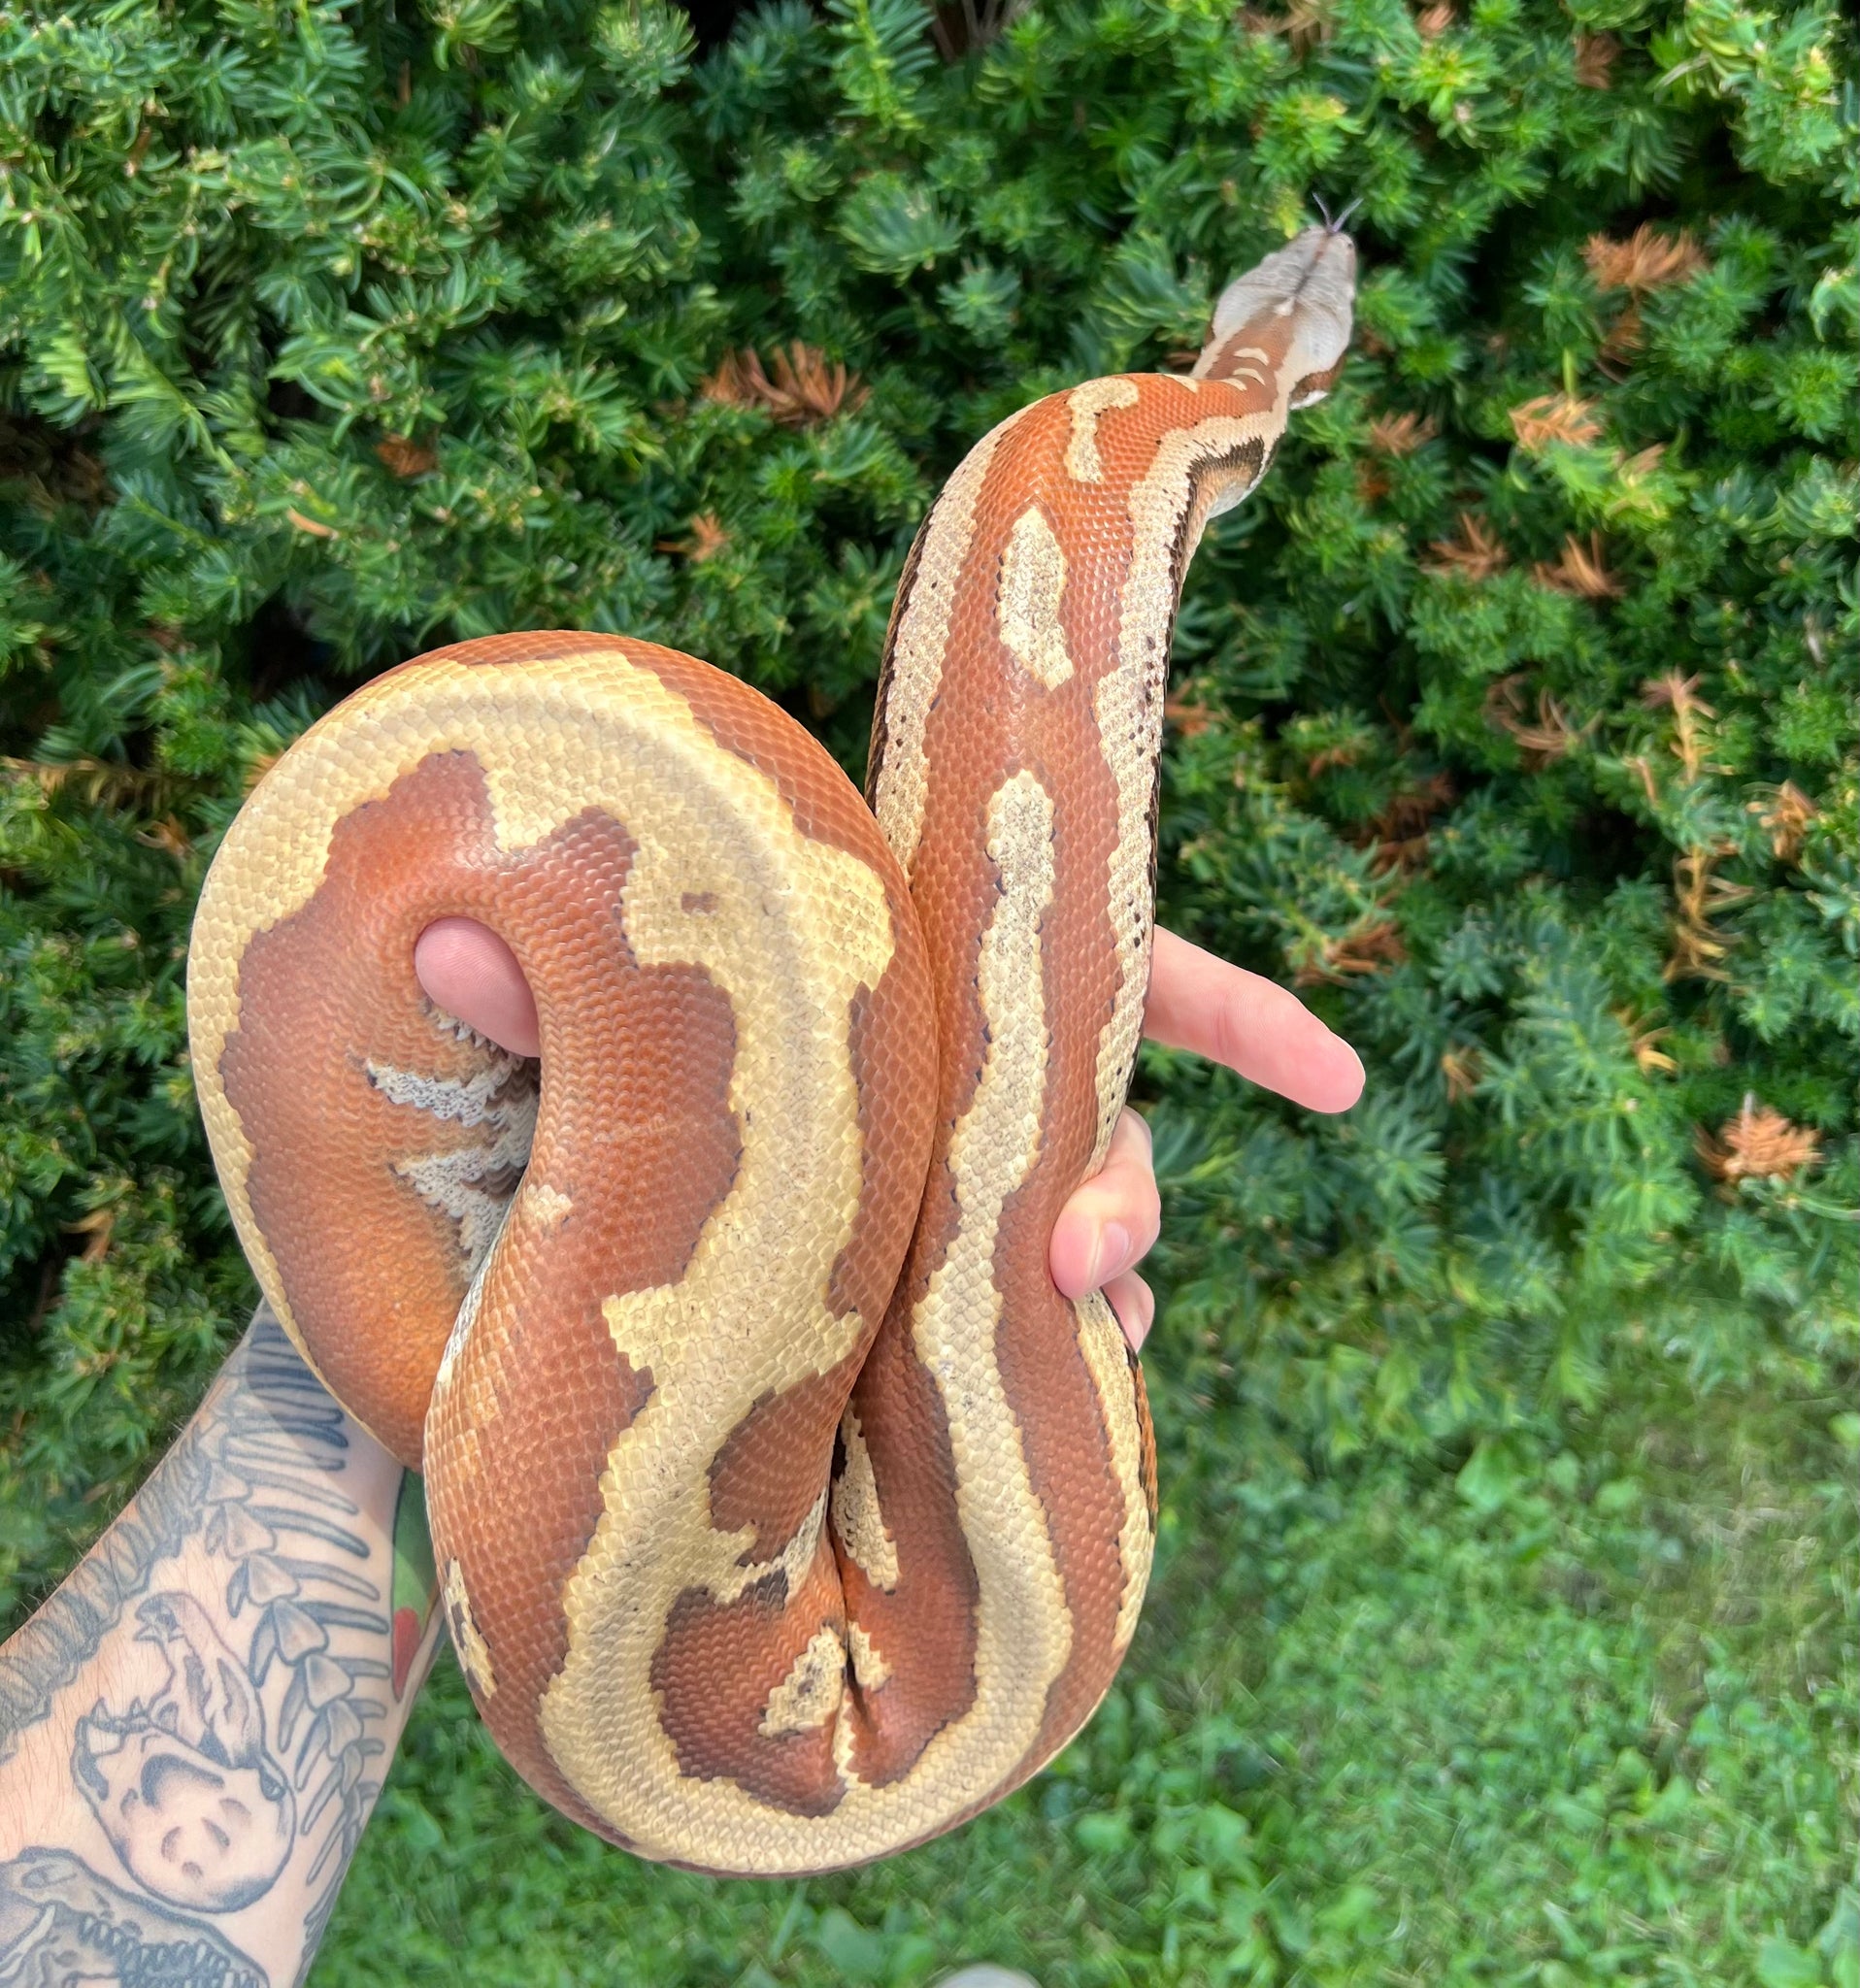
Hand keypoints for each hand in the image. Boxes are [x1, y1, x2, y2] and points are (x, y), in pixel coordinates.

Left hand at [413, 919, 1362, 1355]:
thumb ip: (519, 996)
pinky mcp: (872, 1270)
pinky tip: (1041, 1405)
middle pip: (1080, 1111)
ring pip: (1051, 1219)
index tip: (1336, 1080)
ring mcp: (911, 1174)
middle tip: (1084, 1270)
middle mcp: (926, 1071)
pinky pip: (984, 1309)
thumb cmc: (527, 1074)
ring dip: (1088, 1281)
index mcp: (884, 980)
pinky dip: (1028, 1353)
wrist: (477, 1175)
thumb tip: (453, 945)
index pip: (1061, 963)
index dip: (1214, 1010)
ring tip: (1080, 1345)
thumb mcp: (521, 1038)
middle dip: (1119, 1187)